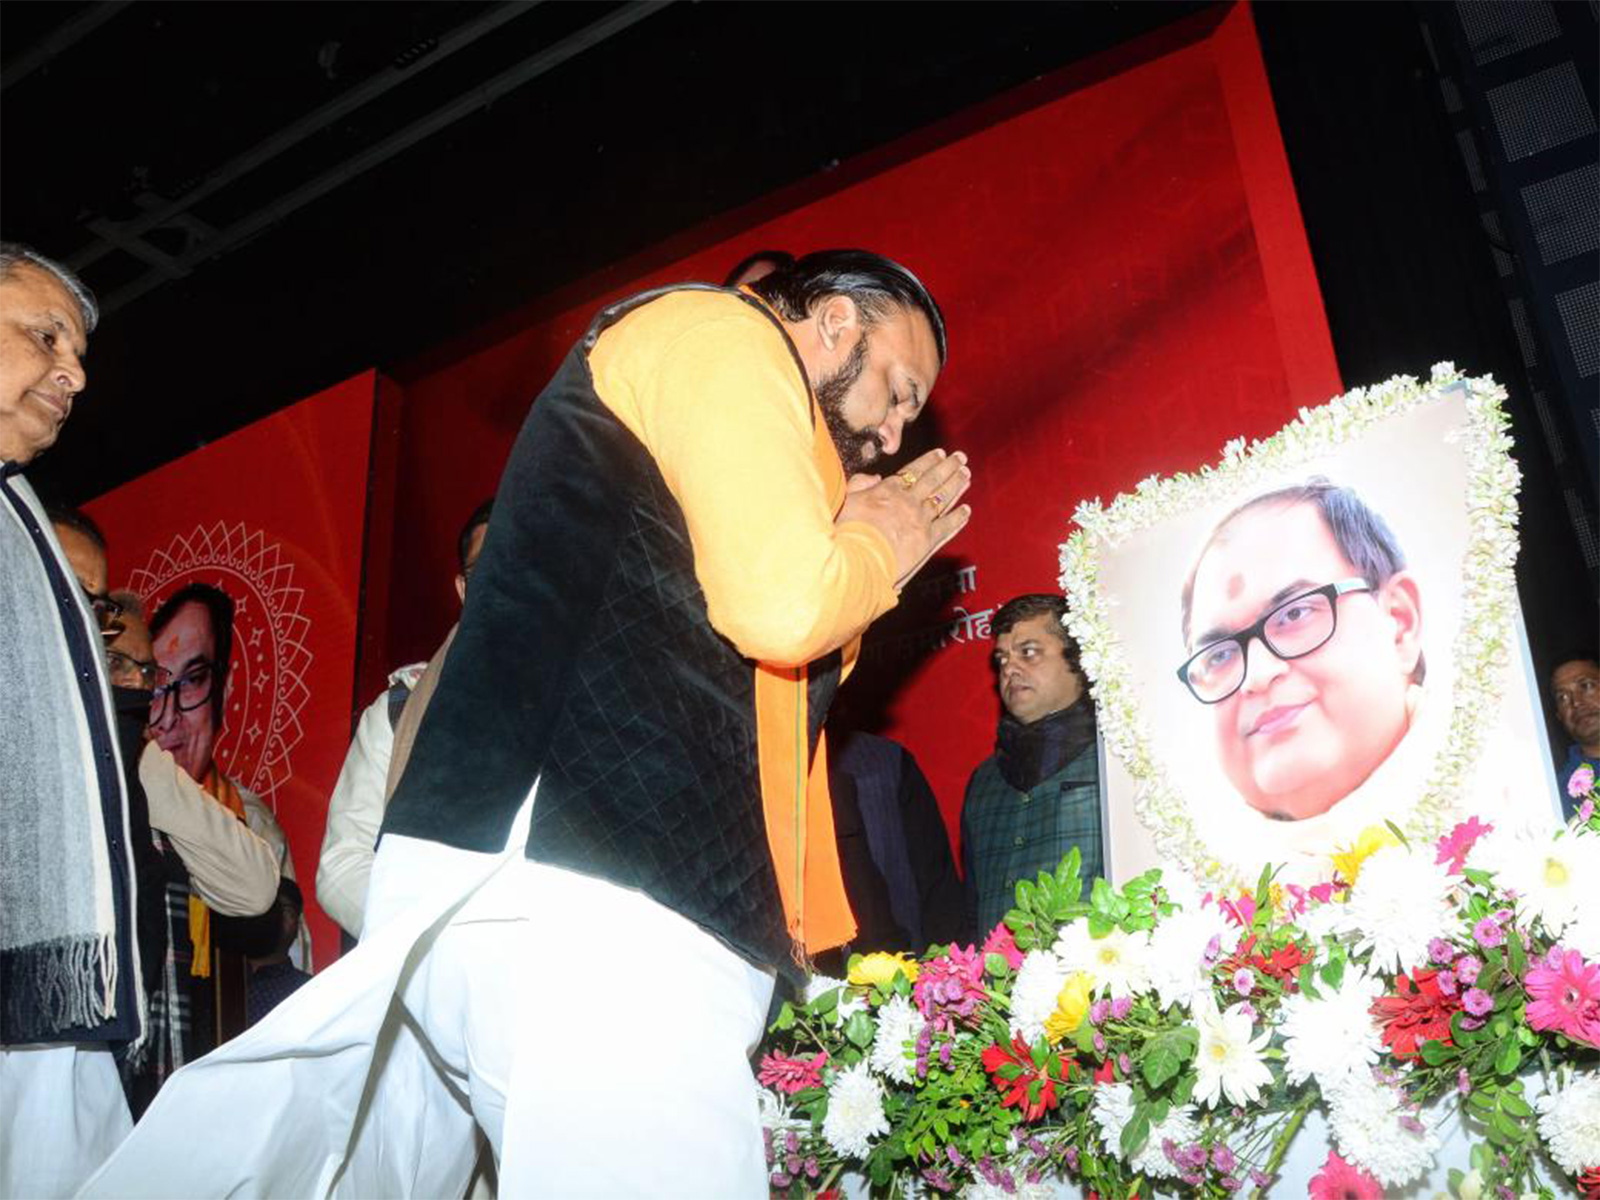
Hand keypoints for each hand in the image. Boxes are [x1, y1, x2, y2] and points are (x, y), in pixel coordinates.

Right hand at [836, 449, 972, 587]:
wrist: (858, 557)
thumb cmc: (846, 531)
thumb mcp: (846, 500)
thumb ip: (860, 485)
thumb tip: (875, 477)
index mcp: (888, 490)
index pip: (913, 471)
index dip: (928, 461)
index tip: (940, 453)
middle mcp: (908, 501)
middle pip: (933, 480)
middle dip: (948, 467)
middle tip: (961, 457)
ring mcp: (920, 519)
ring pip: (943, 498)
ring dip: (956, 485)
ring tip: (966, 475)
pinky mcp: (927, 540)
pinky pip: (947, 526)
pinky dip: (958, 517)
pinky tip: (966, 510)